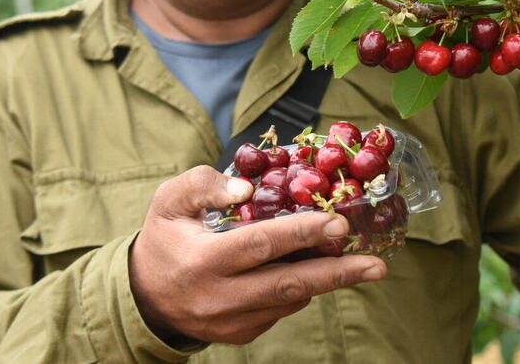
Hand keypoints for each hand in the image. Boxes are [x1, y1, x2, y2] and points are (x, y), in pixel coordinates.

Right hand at [128, 166, 386, 344]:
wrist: (144, 296)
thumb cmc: (164, 237)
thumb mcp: (169, 201)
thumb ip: (203, 185)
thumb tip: (246, 187)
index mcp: (203, 260)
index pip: (260, 245)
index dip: (302, 233)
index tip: (338, 221)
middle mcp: (220, 297)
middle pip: (288, 285)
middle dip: (337, 273)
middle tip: (376, 264)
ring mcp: (232, 321)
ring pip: (290, 300)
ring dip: (326, 280)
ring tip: (360, 263)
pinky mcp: (241, 334)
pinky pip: (280, 310)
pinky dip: (302, 290)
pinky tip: (317, 271)